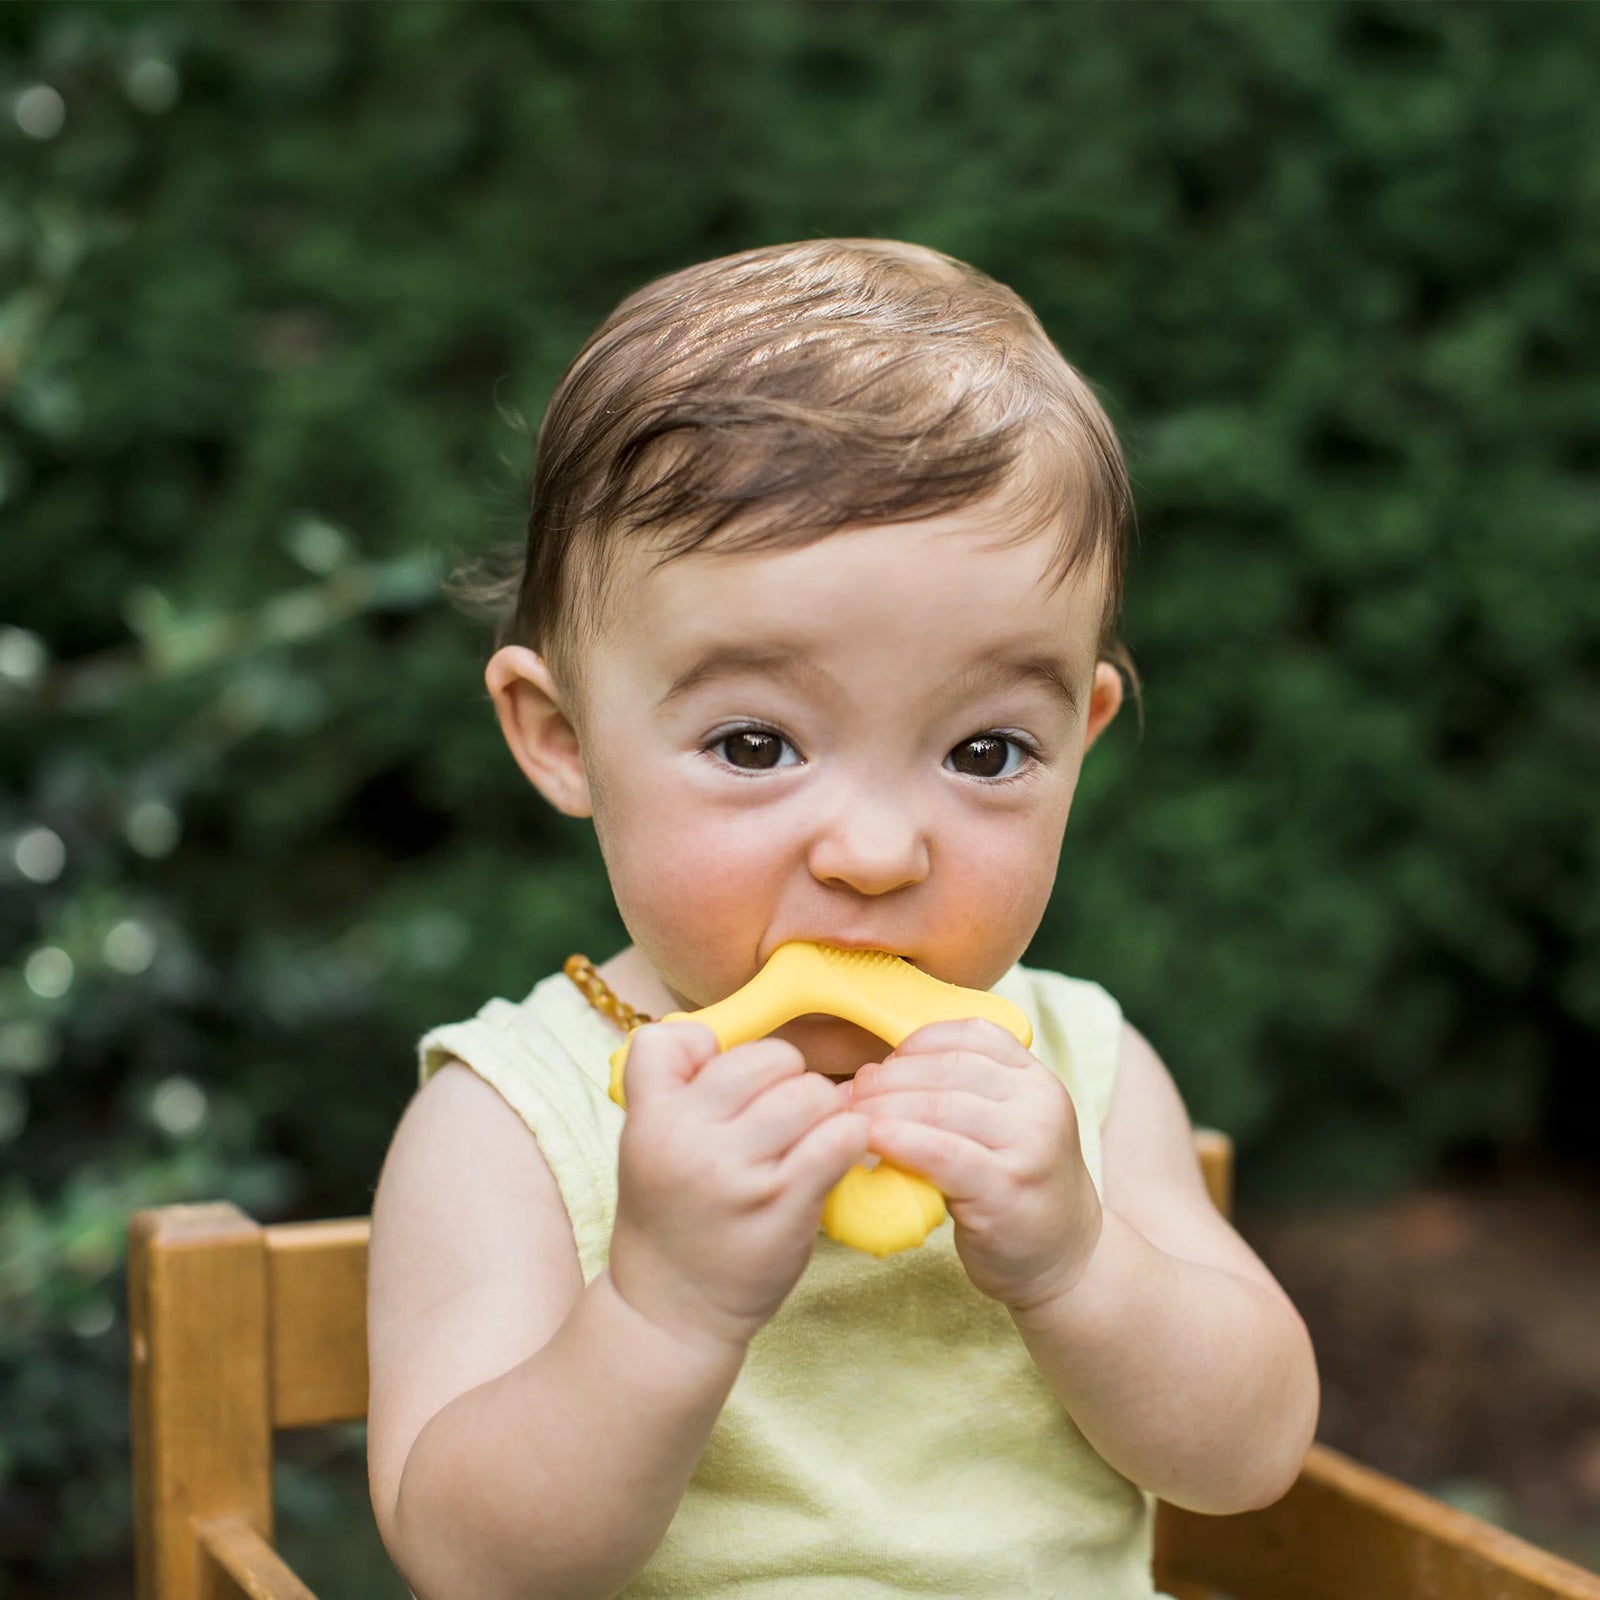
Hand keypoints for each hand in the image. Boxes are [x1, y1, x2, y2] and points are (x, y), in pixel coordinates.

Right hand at [609, 1021, 869, 1354]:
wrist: (669, 1314)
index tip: (729, 1088)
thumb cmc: (671, 1217)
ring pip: (811, 1093)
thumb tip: (721, 1037)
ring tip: (811, 1139)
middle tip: (785, 1117)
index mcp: (650, 1118)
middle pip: (768, 1058)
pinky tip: (837, 1155)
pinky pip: (840, 1137)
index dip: (716, 1052)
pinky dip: (850, 1138)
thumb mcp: (648, 1144)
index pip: (677, 1037)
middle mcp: (688, 1140)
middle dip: (788, 1079)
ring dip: (824, 1110)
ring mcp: (737, 1175)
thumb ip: (676, 1086)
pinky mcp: (783, 1206)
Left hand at [849, 1019, 1102, 1310]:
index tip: (877, 1067)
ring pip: (939, 1106)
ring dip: (882, 1109)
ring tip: (848, 1121)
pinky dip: (898, 1141)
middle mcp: (1040, 1102)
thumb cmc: (1012, 1188)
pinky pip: (941, 1152)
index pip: (968, 1035)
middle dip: (886, 1079)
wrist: (1065, 1260)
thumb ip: (960, 1093)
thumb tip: (871, 1074)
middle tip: (847, 1096)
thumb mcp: (1001, 1126)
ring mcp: (1030, 1144)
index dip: (913, 1046)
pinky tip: (869, 1143)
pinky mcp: (1008, 1187)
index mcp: (1035, 1077)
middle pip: (946, 1069)